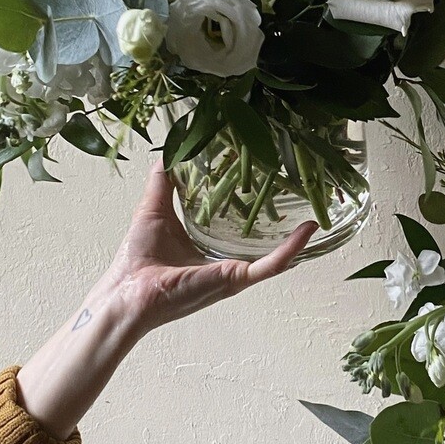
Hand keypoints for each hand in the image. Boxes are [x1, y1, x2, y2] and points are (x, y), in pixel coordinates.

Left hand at [98, 162, 316, 335]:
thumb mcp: (155, 208)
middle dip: (286, 224)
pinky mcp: (234, 279)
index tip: (271, 180)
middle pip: (264, 241)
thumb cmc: (138, 258)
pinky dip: (290, 250)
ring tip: (318, 218)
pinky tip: (308, 232)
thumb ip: (164, 180)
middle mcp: (228, 262)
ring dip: (298, 240)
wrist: (127, 292)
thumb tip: (170, 151)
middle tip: (301, 196)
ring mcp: (234, 272)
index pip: (244, 227)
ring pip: (275, 255)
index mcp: (213, 248)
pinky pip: (269, 266)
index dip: (259, 204)